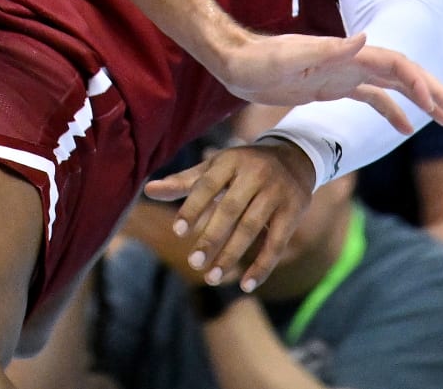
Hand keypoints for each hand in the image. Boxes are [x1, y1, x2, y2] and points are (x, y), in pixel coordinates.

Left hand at [142, 142, 315, 291]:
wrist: (294, 157)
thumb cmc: (242, 166)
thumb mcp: (215, 168)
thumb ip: (184, 182)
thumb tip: (148, 190)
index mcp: (230, 161)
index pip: (207, 186)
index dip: (192, 208)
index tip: (177, 232)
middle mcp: (254, 174)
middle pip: (229, 210)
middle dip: (211, 238)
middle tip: (193, 263)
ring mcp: (277, 193)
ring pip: (251, 229)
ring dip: (231, 256)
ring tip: (212, 277)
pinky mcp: (294, 211)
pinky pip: (277, 243)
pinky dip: (262, 266)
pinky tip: (246, 285)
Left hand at [212, 30, 442, 130]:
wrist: (234, 62)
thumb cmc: (257, 59)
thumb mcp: (290, 56)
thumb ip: (328, 49)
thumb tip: (364, 38)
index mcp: (345, 54)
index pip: (394, 65)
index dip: (418, 82)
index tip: (435, 106)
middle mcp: (349, 61)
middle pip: (402, 74)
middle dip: (432, 92)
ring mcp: (341, 74)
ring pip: (392, 87)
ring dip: (420, 101)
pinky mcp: (330, 87)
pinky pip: (370, 98)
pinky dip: (391, 111)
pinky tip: (405, 130)